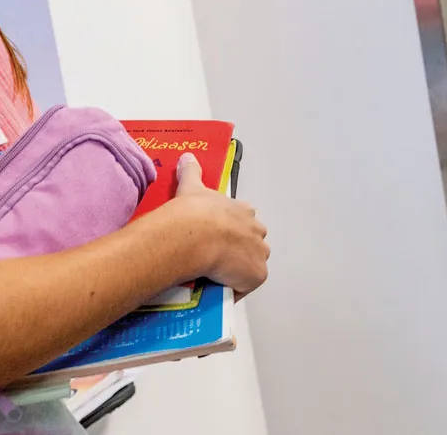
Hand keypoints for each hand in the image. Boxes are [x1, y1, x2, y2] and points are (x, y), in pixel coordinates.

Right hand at [163, 152, 269, 295]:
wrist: (194, 234)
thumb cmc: (194, 211)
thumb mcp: (192, 186)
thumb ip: (191, 171)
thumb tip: (186, 156)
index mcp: (244, 211)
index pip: (243, 221)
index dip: (231, 230)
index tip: (217, 237)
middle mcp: (257, 231)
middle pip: (252, 244)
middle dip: (238, 251)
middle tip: (214, 259)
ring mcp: (259, 254)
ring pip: (250, 265)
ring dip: (237, 271)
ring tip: (212, 277)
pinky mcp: (256, 275)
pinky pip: (244, 287)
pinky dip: (233, 290)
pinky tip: (215, 290)